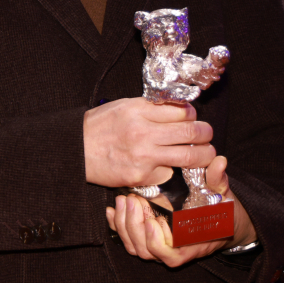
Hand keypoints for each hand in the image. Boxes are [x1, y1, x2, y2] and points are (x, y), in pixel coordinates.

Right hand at [83, 98, 215, 187]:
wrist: (75, 151)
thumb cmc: (98, 127)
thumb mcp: (122, 106)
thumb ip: (149, 108)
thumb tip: (177, 110)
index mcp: (138, 110)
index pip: (182, 111)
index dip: (193, 115)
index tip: (193, 118)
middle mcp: (143, 132)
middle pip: (191, 133)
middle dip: (206, 134)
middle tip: (207, 135)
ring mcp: (143, 156)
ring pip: (188, 156)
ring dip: (203, 154)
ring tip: (206, 153)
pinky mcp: (141, 176)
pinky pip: (168, 173)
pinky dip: (171, 170)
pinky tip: (165, 166)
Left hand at [104, 156, 256, 266]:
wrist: (221, 219)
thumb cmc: (223, 210)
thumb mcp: (224, 195)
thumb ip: (219, 181)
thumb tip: (220, 161)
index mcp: (192, 245)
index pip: (169, 255)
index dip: (156, 242)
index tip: (152, 220)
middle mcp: (172, 250)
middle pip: (145, 251)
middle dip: (135, 226)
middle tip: (133, 201)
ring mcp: (157, 245)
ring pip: (133, 246)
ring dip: (124, 224)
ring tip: (124, 200)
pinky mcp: (146, 236)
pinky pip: (127, 237)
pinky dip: (116, 224)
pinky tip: (112, 208)